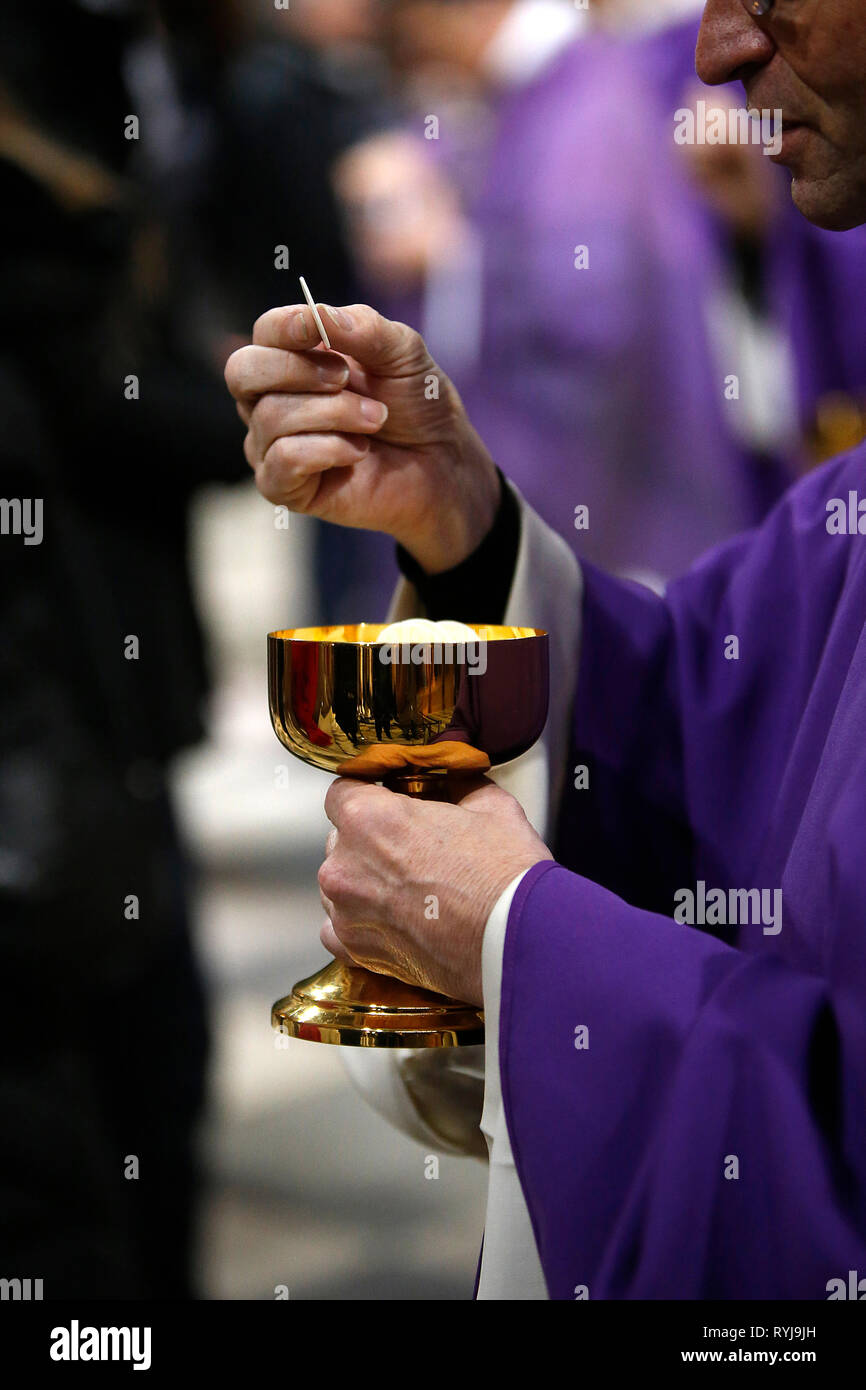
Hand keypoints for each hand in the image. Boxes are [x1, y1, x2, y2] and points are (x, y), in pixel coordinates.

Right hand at [224, 301, 499, 573]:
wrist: (440, 464)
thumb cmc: (415, 405)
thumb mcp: (402, 352)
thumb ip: (363, 328)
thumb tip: (316, 314)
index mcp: (294, 357)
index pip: (264, 333)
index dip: (285, 327)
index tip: (316, 328)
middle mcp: (270, 398)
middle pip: (242, 371)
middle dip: (296, 369)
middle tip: (346, 378)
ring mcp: (271, 444)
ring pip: (272, 415)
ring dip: (336, 413)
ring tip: (376, 420)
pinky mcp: (282, 486)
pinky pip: (284, 459)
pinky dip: (328, 450)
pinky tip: (358, 453)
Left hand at [318, 777, 552, 1005]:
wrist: (519, 944)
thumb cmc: (507, 877)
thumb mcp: (491, 808)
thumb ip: (459, 786)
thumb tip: (455, 780)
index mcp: (370, 819)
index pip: (342, 792)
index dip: (367, 795)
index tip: (385, 803)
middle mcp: (346, 864)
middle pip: (341, 840)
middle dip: (370, 842)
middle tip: (412, 851)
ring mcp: (346, 911)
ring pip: (338, 885)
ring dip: (364, 883)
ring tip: (409, 892)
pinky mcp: (355, 950)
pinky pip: (337, 929)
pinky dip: (359, 924)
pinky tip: (390, 921)